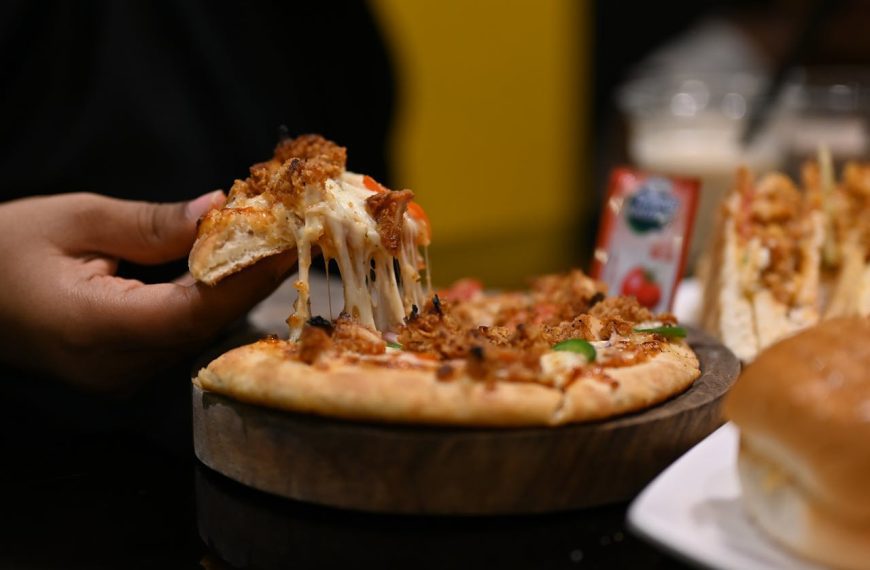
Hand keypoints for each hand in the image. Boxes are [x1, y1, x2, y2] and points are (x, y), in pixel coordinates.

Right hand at [0, 192, 295, 392]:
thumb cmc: (0, 248)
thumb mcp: (75, 219)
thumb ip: (152, 224)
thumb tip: (220, 210)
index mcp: (98, 329)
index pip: (196, 309)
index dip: (249, 278)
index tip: (289, 243)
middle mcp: (116, 366)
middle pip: (205, 324)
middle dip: (251, 279)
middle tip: (290, 235)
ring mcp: (119, 376)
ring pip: (197, 334)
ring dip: (233, 290)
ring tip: (269, 245)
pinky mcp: (121, 370)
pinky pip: (178, 337)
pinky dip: (207, 302)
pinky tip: (228, 269)